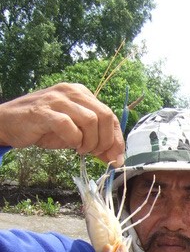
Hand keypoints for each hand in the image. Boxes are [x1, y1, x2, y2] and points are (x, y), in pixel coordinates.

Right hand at [0, 83, 124, 164]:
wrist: (8, 123)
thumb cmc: (43, 128)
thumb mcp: (74, 133)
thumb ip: (95, 141)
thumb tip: (115, 158)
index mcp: (82, 93)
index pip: (110, 115)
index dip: (117, 139)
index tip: (116, 158)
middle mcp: (72, 92)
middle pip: (105, 115)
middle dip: (106, 141)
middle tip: (96, 154)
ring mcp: (57, 100)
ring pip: (90, 120)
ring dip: (90, 141)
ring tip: (80, 149)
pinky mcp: (44, 111)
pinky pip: (69, 126)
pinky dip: (74, 140)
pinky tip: (70, 145)